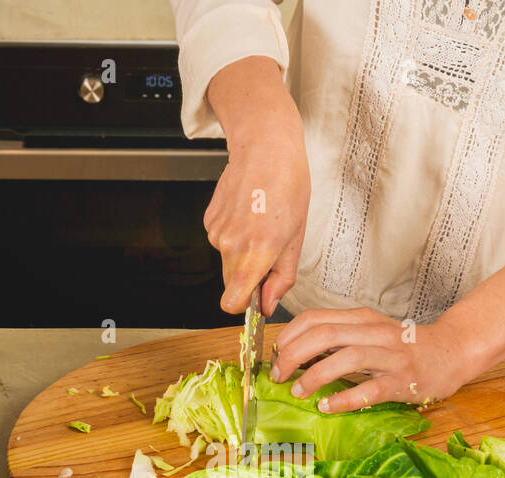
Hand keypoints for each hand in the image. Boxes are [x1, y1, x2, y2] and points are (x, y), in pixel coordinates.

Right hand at [203, 57, 310, 315]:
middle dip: (249, 278)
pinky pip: (221, 242)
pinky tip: (247, 214)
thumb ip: (282, 277)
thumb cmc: (287, 185)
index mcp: (256, 252)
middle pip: (231, 284)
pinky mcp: (208, 221)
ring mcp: (216, 233)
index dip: (246, 305)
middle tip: (270, 251)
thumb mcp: (296, 237)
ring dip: (242, 253)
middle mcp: (230, 245)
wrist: (265, 146)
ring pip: (227, 262)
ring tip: (260, 224)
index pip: (233, 303)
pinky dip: (234, 235)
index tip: (258, 297)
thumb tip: (270, 304)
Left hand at [270, 308, 477, 411]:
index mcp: (362, 319)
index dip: (288, 336)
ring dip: (315, 376)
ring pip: (346, 358)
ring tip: (298, 392)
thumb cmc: (405, 347)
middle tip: (278, 376)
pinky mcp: (403, 380)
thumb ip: (339, 339)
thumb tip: (298, 355)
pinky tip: (327, 407)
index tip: (275, 356)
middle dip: (293, 355)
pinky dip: (345, 398)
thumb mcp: (370, 333)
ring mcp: (391, 355)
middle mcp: (374, 332)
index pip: (315, 318)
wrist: (452, 351)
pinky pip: (370, 389)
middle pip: (324, 335)